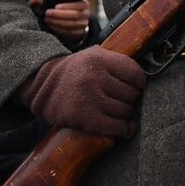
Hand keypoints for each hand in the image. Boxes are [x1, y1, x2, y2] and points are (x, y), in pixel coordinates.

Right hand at [18, 48, 145, 137]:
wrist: (39, 84)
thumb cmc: (75, 71)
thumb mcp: (95, 55)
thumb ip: (118, 63)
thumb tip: (145, 82)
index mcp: (99, 59)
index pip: (136, 74)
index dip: (139, 83)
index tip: (135, 87)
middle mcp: (94, 76)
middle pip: (131, 94)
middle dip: (129, 99)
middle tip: (119, 100)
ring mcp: (88, 98)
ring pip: (124, 111)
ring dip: (124, 114)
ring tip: (114, 110)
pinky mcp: (82, 117)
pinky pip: (114, 126)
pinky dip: (122, 129)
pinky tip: (123, 129)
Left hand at [29, 0, 91, 44]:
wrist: (67, 19)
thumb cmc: (61, 7)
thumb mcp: (59, 0)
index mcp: (84, 5)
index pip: (80, 5)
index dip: (68, 6)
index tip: (56, 6)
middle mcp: (86, 14)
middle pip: (75, 15)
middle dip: (60, 15)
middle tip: (47, 13)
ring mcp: (83, 25)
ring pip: (72, 25)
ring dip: (58, 23)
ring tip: (47, 20)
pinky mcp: (79, 33)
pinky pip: (70, 33)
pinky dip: (59, 30)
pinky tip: (51, 26)